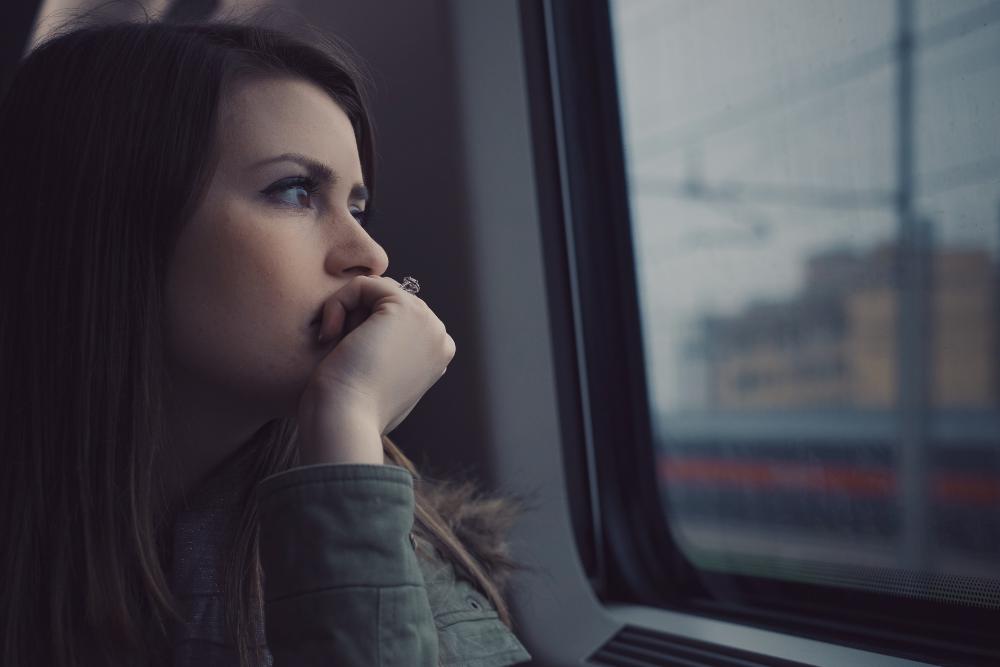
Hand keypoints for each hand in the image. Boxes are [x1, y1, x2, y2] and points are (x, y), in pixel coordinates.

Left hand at [297, 275, 455, 464]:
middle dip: (355, 320)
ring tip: (336, 345)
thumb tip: (377, 346)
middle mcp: (439, 337)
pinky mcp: (405, 307)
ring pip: (374, 292)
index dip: (362, 331)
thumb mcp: (379, 386)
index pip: (394, 320)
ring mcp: (427, 321)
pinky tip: (330, 334)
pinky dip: (338, 303)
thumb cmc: (353, 414)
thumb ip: (388, 361)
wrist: (346, 421)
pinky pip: (363, 284)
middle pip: (385, 303)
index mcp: (437, 357)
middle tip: (341, 355)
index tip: (349, 364)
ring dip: (346, 312)